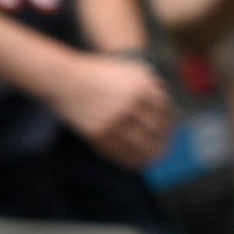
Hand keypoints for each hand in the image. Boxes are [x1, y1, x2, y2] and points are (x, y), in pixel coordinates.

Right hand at [56, 51, 177, 171]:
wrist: (64, 79)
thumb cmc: (97, 73)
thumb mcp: (128, 69)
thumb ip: (150, 84)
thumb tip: (168, 110)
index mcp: (142, 86)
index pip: (165, 112)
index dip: (170, 126)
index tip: (169, 134)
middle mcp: (131, 103)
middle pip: (156, 130)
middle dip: (163, 143)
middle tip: (165, 151)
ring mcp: (115, 119)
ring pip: (140, 145)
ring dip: (149, 156)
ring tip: (152, 161)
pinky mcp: (99, 132)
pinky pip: (119, 151)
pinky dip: (129, 160)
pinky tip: (134, 163)